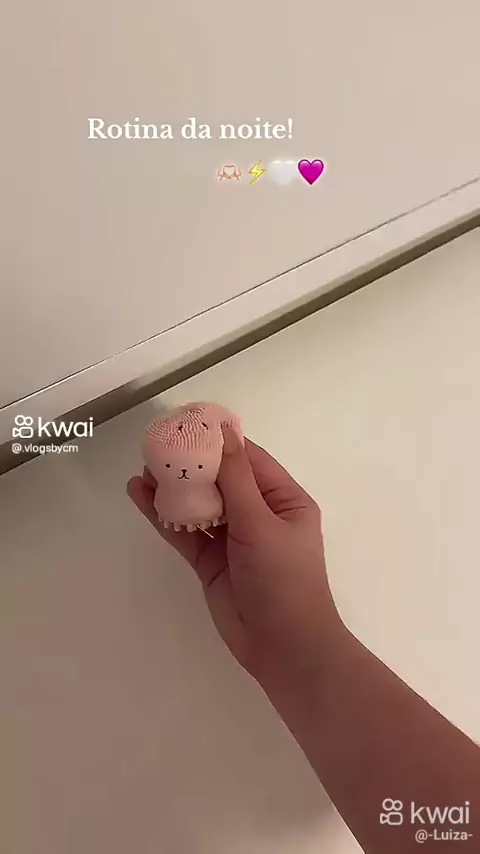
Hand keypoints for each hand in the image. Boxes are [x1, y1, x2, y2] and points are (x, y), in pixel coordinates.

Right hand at [127, 428, 342, 691]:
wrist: (283, 647)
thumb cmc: (284, 579)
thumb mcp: (262, 523)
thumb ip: (237, 480)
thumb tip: (225, 434)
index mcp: (283, 500)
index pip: (248, 460)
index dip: (219, 441)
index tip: (189, 423)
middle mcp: (259, 515)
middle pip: (220, 480)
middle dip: (191, 463)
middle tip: (157, 444)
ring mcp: (233, 540)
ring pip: (199, 505)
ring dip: (174, 488)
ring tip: (143, 467)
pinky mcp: (210, 563)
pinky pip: (185, 532)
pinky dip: (164, 515)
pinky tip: (140, 496)